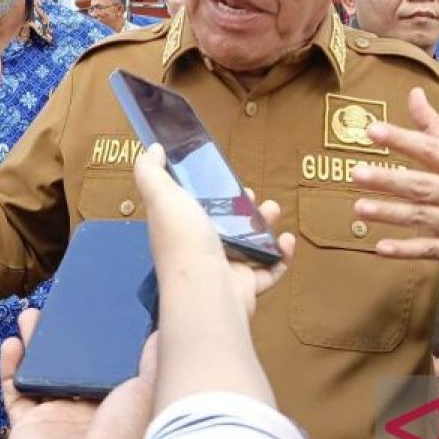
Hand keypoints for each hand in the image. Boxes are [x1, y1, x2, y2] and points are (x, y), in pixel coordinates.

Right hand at [1, 310, 156, 438]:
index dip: (96, 340)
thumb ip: (153, 360)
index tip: (91, 311)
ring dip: (34, 345)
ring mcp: (56, 418)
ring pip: (40, 374)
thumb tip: (162, 333)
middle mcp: (87, 410)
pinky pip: (15, 392)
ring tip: (31, 315)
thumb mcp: (149, 389)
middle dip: (61, 337)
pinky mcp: (28, 426)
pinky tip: (11, 343)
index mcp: (119, 403)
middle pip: (69, 365)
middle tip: (56, 307)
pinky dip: (10, 367)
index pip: (104, 364)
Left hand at [136, 145, 294, 410]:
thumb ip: (151, 172)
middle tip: (253, 195)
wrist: (207, 290)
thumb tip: (152, 148)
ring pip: (248, 247)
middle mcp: (199, 252)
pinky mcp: (247, 288)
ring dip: (264, 228)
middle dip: (241, 208)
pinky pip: (269, 271)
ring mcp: (224, 271)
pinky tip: (287, 241)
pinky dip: (282, 257)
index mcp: (179, 230)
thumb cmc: (184, 240)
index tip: (223, 178)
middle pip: (223, 227)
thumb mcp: (161, 196)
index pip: (191, 210)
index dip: (206, 193)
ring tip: (274, 210)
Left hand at [350, 88, 438, 275]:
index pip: (431, 149)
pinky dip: (405, 250)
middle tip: (356, 173)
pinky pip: (428, 250)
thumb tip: (414, 93)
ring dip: (389, 213)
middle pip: (421, 186)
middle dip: (389, 180)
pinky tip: (380, 247)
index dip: (402, 139)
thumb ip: (435, 127)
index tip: (373, 130)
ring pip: (420, 217)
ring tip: (359, 207)